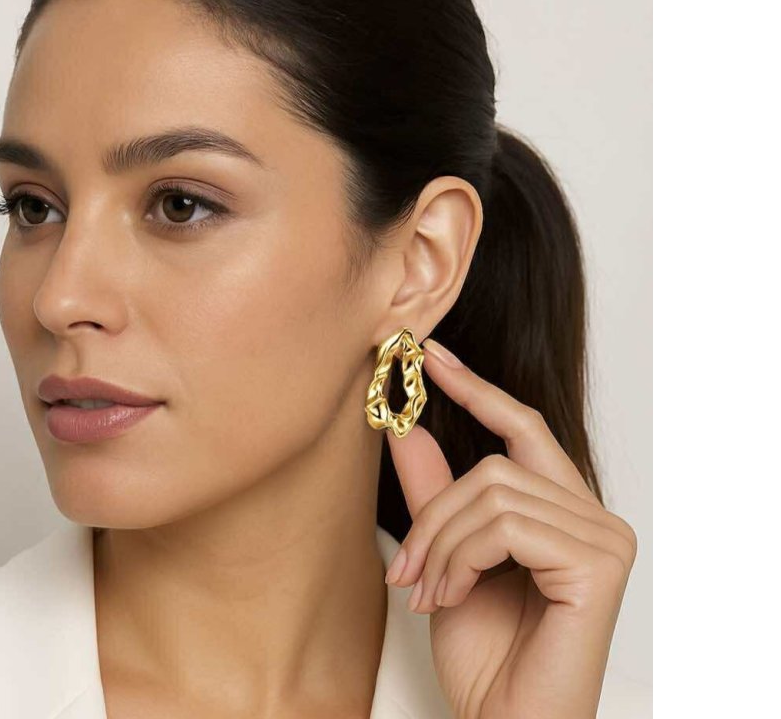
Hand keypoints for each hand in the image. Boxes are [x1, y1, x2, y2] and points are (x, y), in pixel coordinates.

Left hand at [383, 339, 637, 718]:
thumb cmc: (485, 653)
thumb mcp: (445, 557)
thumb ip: (433, 491)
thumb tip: (405, 425)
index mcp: (563, 510)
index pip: (522, 428)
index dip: (476, 388)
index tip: (430, 355)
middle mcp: (595, 516)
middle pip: (494, 463)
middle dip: (434, 514)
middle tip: (405, 569)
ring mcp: (605, 537)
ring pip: (493, 492)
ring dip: (442, 544)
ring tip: (429, 592)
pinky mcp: (601, 562)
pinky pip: (508, 524)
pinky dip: (462, 558)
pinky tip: (453, 597)